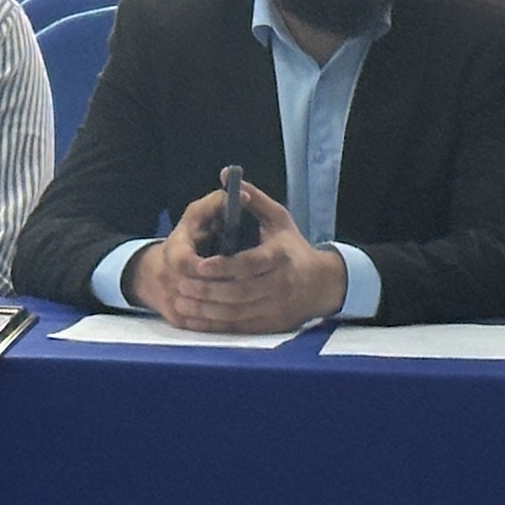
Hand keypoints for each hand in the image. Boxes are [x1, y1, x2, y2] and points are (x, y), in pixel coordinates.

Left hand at [124, 181, 345, 333]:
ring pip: (238, 312)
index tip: (202, 266)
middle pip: (240, 291)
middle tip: (182, 286)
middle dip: (209, 291)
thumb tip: (227, 177)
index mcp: (281, 256)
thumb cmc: (293, 248)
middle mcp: (281, 283)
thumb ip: (252, 200)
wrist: (322, 284)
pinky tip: (197, 318)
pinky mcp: (273, 324)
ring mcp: (278, 306)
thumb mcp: (279, 219)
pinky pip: (241, 327)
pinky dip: (216, 325)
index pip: (251, 264)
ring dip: (207, 310)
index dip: (225, 267)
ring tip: (183, 302)